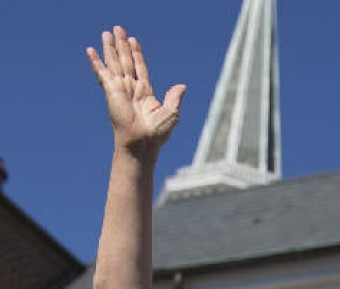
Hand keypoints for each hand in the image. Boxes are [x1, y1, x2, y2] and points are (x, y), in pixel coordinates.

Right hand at [87, 26, 185, 156]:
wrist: (141, 143)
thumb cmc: (156, 134)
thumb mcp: (171, 113)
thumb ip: (174, 98)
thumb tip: (182, 86)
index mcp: (146, 93)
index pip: (140, 68)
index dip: (137, 54)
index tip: (134, 40)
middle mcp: (132, 89)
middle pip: (126, 61)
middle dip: (122, 45)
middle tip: (118, 28)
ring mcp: (120, 89)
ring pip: (114, 63)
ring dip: (110, 48)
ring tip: (107, 33)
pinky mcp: (111, 91)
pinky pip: (102, 73)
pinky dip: (96, 62)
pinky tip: (90, 51)